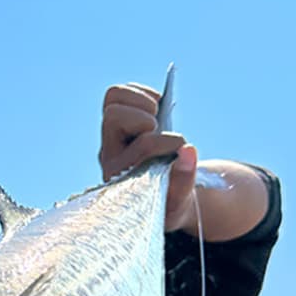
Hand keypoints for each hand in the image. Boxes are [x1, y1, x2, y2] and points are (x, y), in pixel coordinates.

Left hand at [99, 83, 199, 231]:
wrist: (164, 195)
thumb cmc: (169, 201)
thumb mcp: (179, 201)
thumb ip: (183, 180)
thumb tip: (187, 151)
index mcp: (120, 177)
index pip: (142, 145)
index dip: (168, 143)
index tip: (180, 149)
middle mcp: (108, 155)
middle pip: (114, 116)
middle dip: (146, 119)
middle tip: (160, 130)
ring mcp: (110, 137)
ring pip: (113, 98)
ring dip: (143, 101)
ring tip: (159, 116)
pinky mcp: (115, 123)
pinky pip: (119, 93)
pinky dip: (142, 93)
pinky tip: (156, 109)